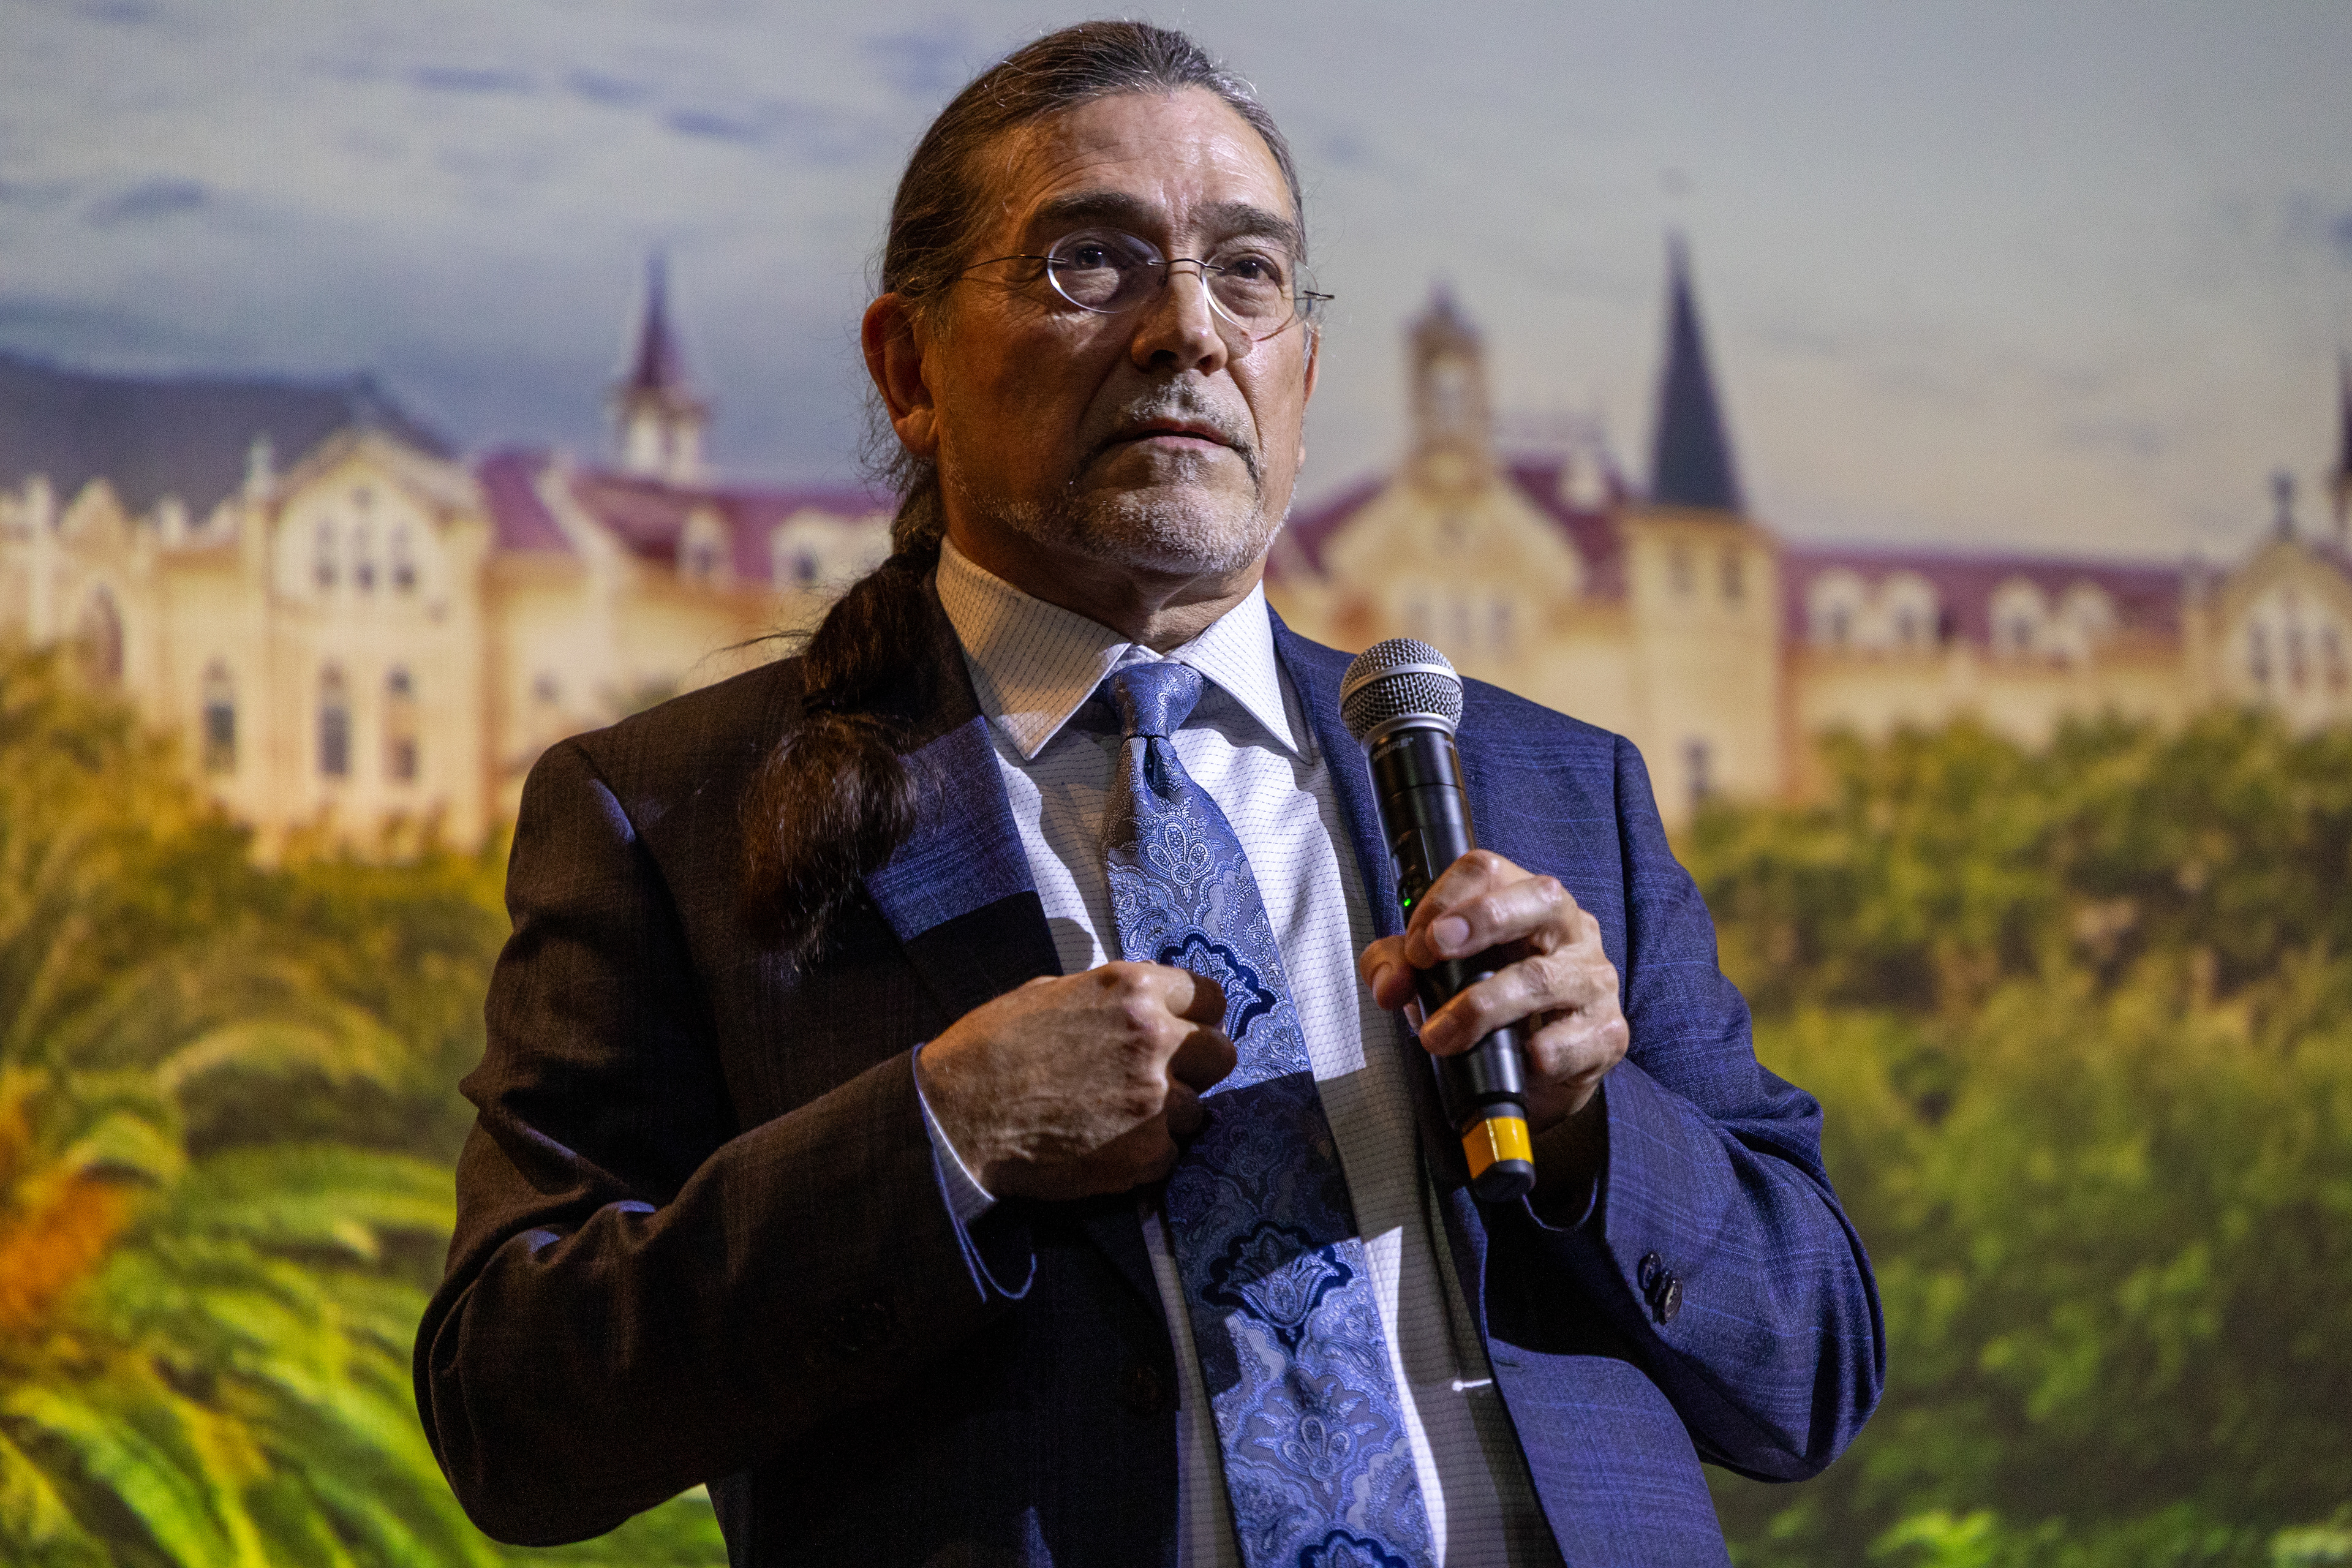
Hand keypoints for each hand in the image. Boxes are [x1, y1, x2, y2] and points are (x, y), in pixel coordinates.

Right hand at [916, 963, 1236, 1201]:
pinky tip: (1105, 1144)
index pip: (1210, 997)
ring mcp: (1154, 1100)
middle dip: (1197, 1066)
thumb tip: (1148, 1007)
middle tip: (1162, 1077)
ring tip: (1119, 1117)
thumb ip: (1112, 1000)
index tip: (1184, 1030)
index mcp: (1133, 989)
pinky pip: (1170, 1153)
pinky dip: (1145, 1154)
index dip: (1197, 1017)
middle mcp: (1154, 1038)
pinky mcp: (1146, 1154)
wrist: (957, 1116)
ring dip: (1170, 1116)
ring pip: (1199, 1110)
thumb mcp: (1053, 993)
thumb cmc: (992, 1048)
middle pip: (1221, 1054)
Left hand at [1358, 849, 1628, 1139]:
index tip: (1417, 945)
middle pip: (1541, 897)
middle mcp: (1571, 930)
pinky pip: (1575, 1039)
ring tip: (1441, 1036)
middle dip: (1482, 919)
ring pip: (1544, 977)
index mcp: (1527, 902)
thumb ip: (1398, 966)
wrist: (1538, 1077)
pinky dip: (1540, 1052)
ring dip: (1482, 1007)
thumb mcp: (1434, 977)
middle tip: (1432, 952)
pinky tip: (1519, 1059)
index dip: (1446, 898)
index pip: (1490, 870)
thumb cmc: (1490, 1009)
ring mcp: (1594, 980)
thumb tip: (1389, 984)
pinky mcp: (1608, 1033)